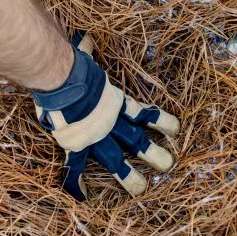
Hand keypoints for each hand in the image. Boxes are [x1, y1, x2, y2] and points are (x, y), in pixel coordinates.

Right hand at [31, 34, 179, 200]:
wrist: (61, 78)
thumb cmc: (71, 65)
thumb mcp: (83, 57)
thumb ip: (86, 51)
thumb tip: (86, 39)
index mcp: (114, 101)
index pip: (143, 114)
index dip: (160, 122)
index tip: (175, 130)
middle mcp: (109, 122)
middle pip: (137, 141)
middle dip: (154, 154)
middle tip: (169, 165)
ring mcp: (94, 135)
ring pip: (116, 159)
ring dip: (129, 176)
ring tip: (143, 190)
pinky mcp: (76, 144)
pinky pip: (75, 166)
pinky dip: (76, 181)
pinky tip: (81, 196)